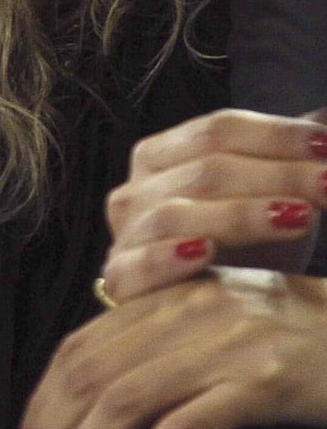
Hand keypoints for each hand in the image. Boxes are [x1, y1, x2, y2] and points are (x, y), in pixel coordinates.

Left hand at [19, 267, 326, 428]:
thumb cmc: (305, 339)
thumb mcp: (226, 323)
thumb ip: (165, 340)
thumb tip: (98, 391)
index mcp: (171, 297)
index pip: (81, 347)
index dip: (44, 397)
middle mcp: (189, 313)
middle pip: (91, 374)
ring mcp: (226, 345)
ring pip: (125, 401)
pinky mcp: (264, 383)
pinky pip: (185, 427)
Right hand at [98, 108, 326, 302]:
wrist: (216, 310)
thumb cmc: (248, 249)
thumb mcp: (271, 195)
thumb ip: (290, 156)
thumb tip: (326, 118)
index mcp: (163, 154)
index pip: (220, 129)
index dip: (278, 135)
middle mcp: (137, 189)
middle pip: (206, 170)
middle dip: (278, 176)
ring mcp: (126, 234)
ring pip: (176, 213)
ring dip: (242, 213)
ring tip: (299, 218)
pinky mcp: (121, 280)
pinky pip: (136, 265)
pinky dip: (167, 256)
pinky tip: (206, 253)